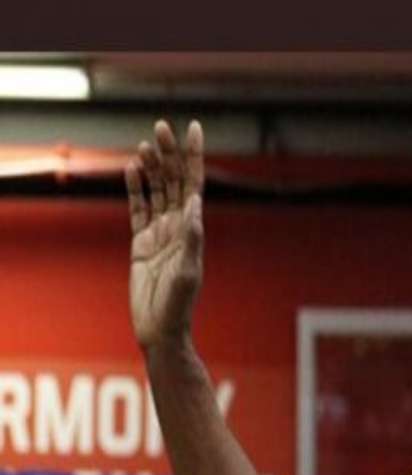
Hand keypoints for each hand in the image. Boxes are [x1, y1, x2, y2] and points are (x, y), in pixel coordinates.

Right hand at [126, 119, 205, 349]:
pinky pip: (139, 209)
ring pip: (157, 191)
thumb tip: (196, 203)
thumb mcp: (187, 272)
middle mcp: (179, 228)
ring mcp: (160, 234)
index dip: (193, 157)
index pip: (194, 185)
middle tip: (162, 126)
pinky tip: (133, 168)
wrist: (161, 329)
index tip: (193, 129)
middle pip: (174, 182)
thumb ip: (191, 239)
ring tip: (148, 141)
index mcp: (193, 230)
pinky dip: (136, 188)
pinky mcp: (141, 243)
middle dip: (170, 154)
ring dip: (153, 166)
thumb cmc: (178, 306)